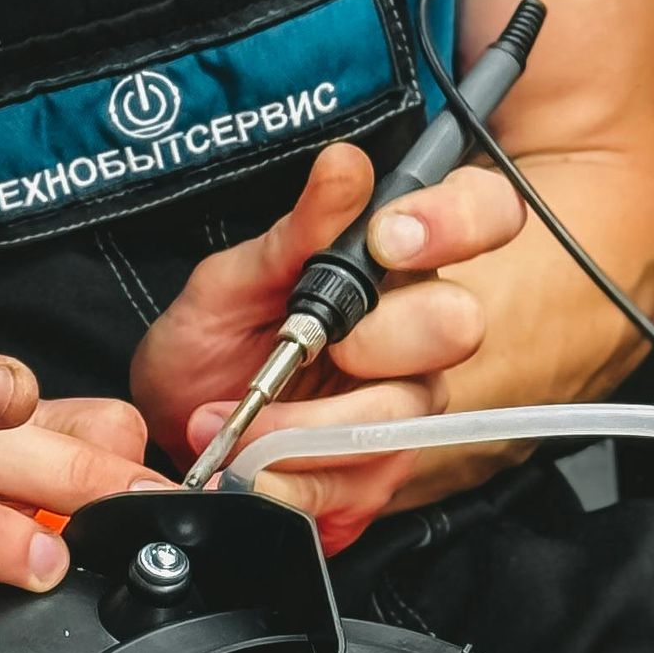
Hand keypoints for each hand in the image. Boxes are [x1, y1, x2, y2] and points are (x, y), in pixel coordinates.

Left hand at [130, 141, 524, 549]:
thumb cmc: (211, 342)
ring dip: (309, 427)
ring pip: (404, 417)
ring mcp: (403, 407)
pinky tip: (253, 468)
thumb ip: (295, 231)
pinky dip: (296, 482)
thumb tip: (344, 167)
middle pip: (456, 325)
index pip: (481, 215)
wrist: (172, 423)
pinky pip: (364, 485)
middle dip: (382, 339)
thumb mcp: (233, 281)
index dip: (455, 222)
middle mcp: (416, 335)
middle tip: (314, 349)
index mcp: (395, 265)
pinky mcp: (376, 474)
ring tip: (240, 422)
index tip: (389, 239)